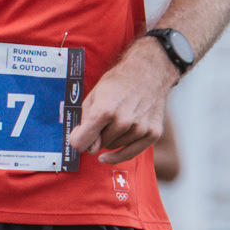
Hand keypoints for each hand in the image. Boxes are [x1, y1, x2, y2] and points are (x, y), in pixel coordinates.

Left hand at [71, 34, 174, 164]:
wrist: (148, 71)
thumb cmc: (118, 82)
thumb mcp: (94, 95)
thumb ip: (85, 121)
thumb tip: (83, 145)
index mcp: (104, 111)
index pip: (82, 142)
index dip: (76, 141)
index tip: (77, 138)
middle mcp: (123, 122)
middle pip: (99, 145)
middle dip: (97, 135)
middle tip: (104, 119)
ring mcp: (139, 128)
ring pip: (113, 147)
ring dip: (111, 138)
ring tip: (117, 119)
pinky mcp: (153, 133)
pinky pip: (130, 154)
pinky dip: (118, 156)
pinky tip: (107, 157)